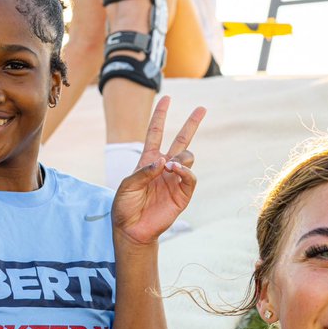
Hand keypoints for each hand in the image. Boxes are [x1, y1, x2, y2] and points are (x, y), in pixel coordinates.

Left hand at [112, 96, 205, 243]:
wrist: (132, 230)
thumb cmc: (125, 207)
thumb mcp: (126, 186)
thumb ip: (143, 171)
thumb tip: (164, 161)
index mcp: (148, 160)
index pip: (155, 132)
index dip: (160, 116)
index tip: (166, 98)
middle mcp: (164, 167)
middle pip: (181, 140)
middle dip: (192, 124)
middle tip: (202, 108)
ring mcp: (174, 179)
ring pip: (187, 157)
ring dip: (181, 157)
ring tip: (169, 166)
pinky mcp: (182, 194)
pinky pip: (190, 177)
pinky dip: (185, 171)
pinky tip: (175, 170)